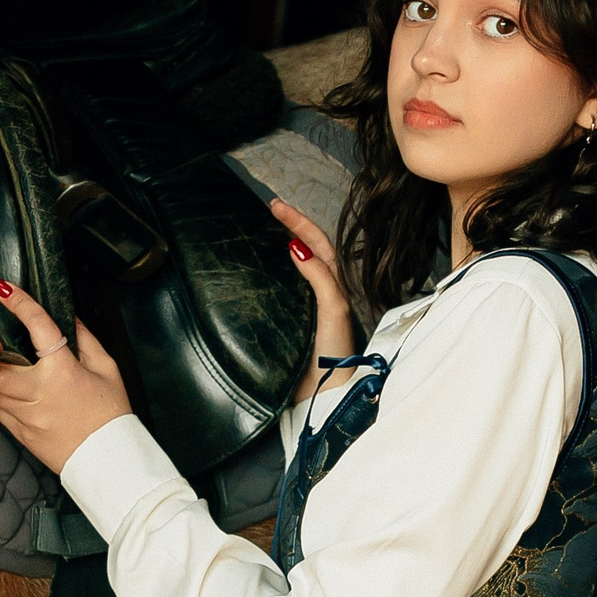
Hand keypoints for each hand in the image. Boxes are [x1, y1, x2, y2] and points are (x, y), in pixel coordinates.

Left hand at [0, 279, 131, 474]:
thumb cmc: (111, 416)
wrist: (107, 460)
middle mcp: (39, 395)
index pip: (38, 329)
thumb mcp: (106, 369)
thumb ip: (84, 339)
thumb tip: (67, 317)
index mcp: (64, 374)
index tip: (2, 288)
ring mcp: (26, 416)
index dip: (19, 305)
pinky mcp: (19, 430)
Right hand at [267, 198, 356, 404]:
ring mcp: (306, 303)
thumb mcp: (334, 308)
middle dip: (291, 225)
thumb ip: (320, 278)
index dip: (299, 222)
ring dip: (282, 243)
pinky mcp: (291, 319)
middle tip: (270, 207)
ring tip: (265, 227)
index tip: (276, 206)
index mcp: (335, 284)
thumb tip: (296, 247)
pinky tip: (260, 266)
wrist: (326, 390)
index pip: (317, 243)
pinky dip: (272, 270)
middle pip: (307, 248)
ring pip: (295, 265)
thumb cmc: (336, 351)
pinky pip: (281, 286)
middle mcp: (322, 289)